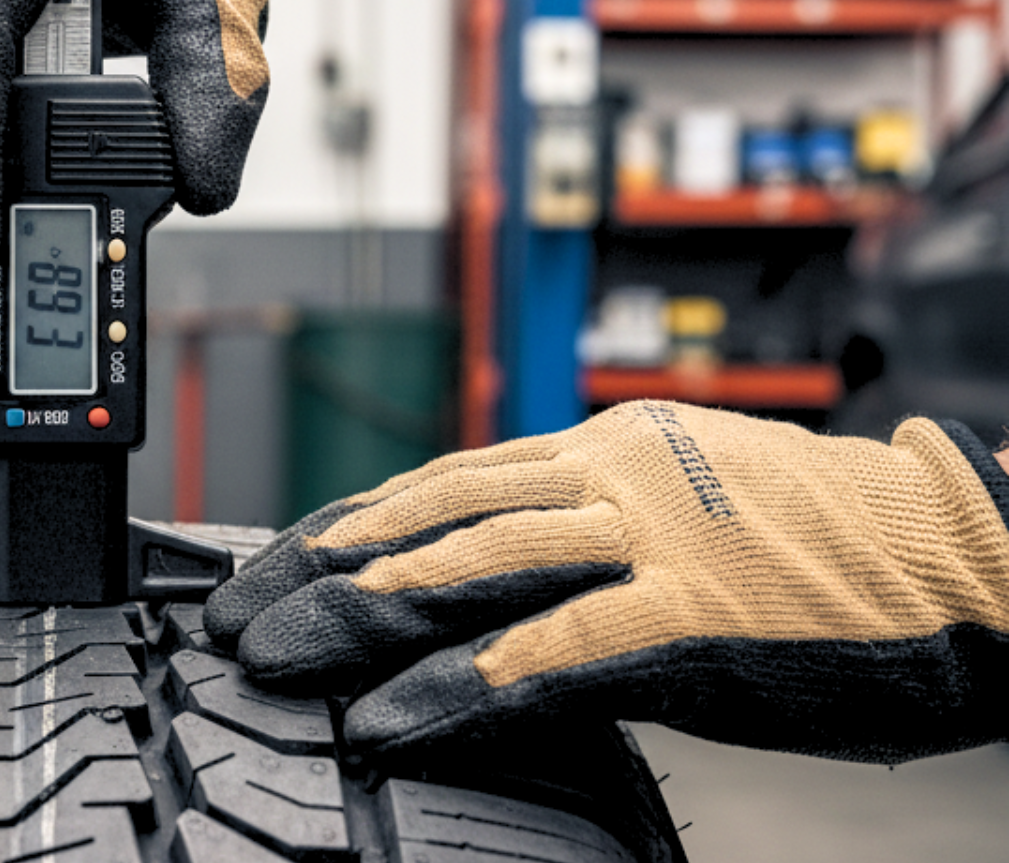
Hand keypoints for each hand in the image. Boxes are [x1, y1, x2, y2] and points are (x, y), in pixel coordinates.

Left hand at [205, 402, 1008, 762]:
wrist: (964, 557)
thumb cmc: (825, 546)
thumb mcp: (680, 509)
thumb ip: (580, 528)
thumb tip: (481, 575)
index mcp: (602, 447)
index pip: (438, 479)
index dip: (342, 523)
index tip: (269, 565)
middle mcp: (609, 475)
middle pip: (424, 512)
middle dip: (317, 567)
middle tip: (233, 616)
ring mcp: (648, 540)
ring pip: (465, 566)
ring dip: (354, 616)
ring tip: (273, 658)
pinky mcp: (689, 615)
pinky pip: (545, 652)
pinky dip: (454, 689)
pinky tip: (385, 721)